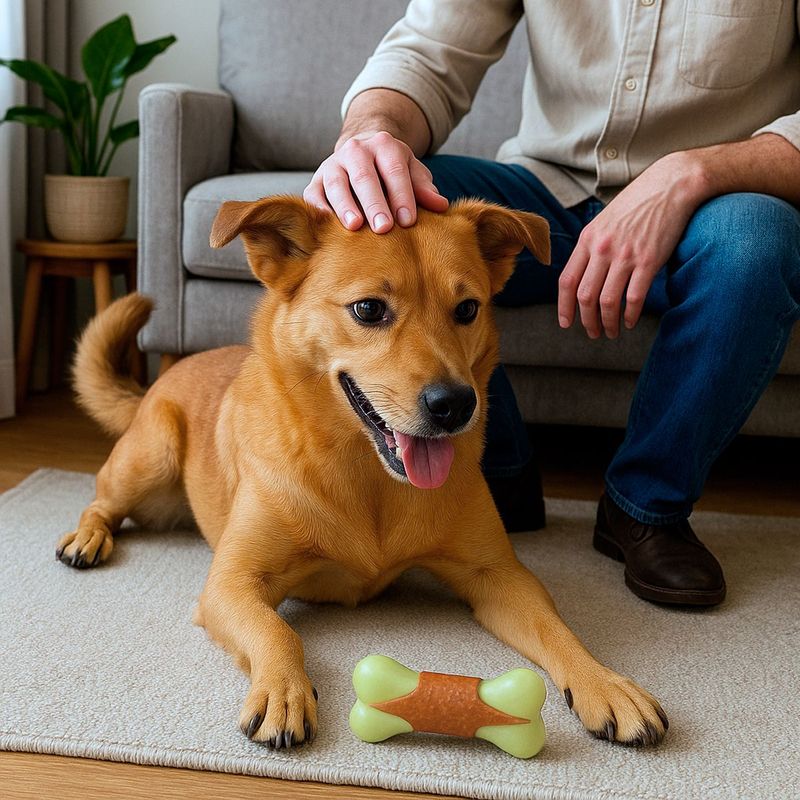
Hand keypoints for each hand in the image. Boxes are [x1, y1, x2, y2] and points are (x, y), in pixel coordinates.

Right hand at [303, 130, 448, 232]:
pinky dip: (319, 209)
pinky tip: (328, 225)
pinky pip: (313, 194)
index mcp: (384, 145)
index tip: (409, 221)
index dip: (402, 195)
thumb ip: (424, 189)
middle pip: (364, 176)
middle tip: (384, 228)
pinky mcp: (316, 181)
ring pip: (337, 183)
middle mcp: (356, 150)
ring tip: (355, 227)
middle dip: (374, 202)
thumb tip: (441, 205)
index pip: (394, 170)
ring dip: (345, 205)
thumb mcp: (412, 173)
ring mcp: (332, 164)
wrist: (360, 153)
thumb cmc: (391, 171)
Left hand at [558, 151, 708, 337]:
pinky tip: (630, 322)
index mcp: (587, 240)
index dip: (563, 307)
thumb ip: (591, 247)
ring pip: (607, 302)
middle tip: (592, 333)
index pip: (566, 281)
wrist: (671, 185)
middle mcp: (602, 249)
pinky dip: (630, 315)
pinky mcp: (649, 260)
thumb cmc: (637, 204)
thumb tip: (582, 276)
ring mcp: (625, 255)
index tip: (565, 323)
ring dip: (607, 323)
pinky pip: (634, 298)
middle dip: (586, 321)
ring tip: (610, 332)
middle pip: (585, 296)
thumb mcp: (604, 222)